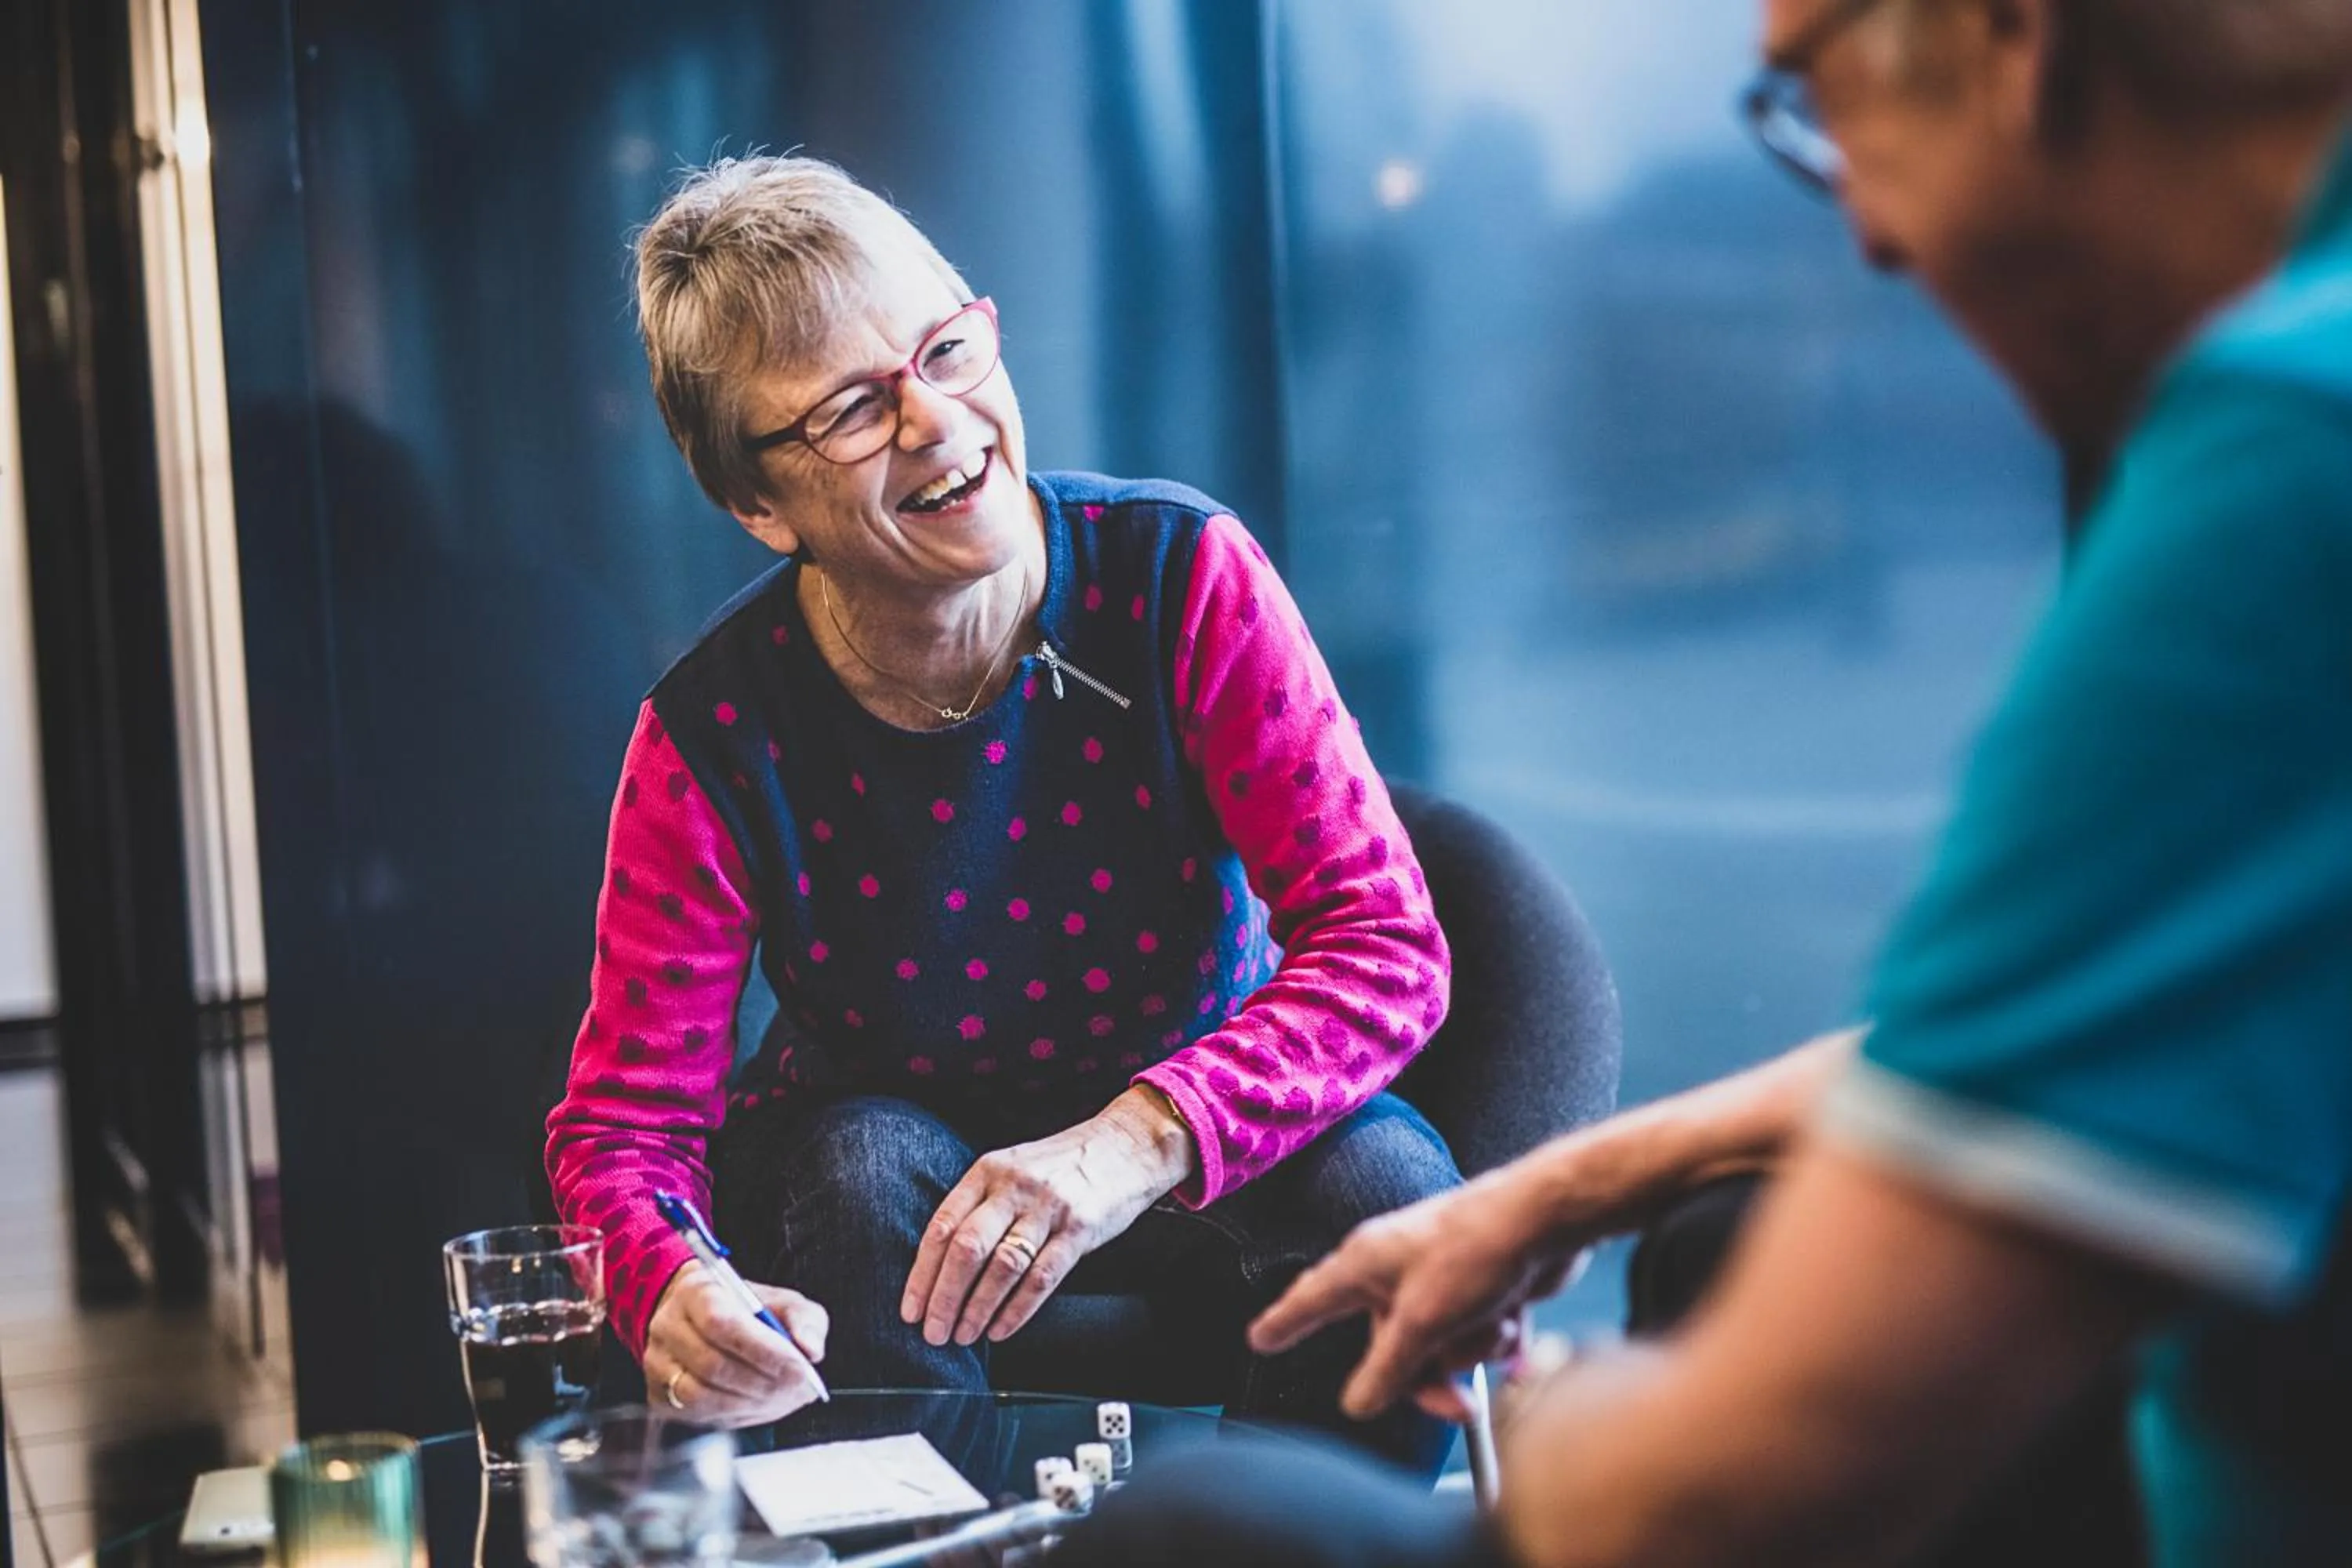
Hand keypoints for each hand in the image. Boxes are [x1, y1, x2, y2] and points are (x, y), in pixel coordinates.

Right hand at [642, 1261, 829, 1426]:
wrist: (701, 1318)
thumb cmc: (745, 1310)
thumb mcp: (782, 1301)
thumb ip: (804, 1320)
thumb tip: (811, 1350)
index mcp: (696, 1292)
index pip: (723, 1324)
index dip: (764, 1351)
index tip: (799, 1367)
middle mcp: (668, 1327)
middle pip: (712, 1365)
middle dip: (764, 1383)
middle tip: (798, 1389)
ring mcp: (658, 1364)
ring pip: (700, 1396)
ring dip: (749, 1404)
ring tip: (782, 1400)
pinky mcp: (659, 1396)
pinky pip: (695, 1416)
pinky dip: (734, 1417)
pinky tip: (758, 1408)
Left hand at [903, 1087, 1194, 1347]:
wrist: (1126, 1146)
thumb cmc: (1063, 1165)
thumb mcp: (1012, 1168)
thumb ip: (981, 1205)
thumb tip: (942, 1267)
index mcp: (988, 1170)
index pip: (943, 1226)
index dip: (922, 1274)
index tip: (910, 1309)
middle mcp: (1014, 1187)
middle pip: (967, 1249)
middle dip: (944, 1298)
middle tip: (933, 1331)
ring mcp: (1048, 1207)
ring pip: (1002, 1267)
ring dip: (978, 1308)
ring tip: (964, 1335)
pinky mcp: (1079, 1229)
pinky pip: (1041, 1277)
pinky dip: (1017, 1309)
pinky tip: (1001, 1329)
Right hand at [1250, 1166, 1575, 1421]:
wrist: (1547, 1218)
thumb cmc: (1476, 1248)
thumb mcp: (1423, 1322)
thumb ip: (1387, 1368)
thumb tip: (1360, 1402)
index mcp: (1365, 1263)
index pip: (1311, 1299)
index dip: (1285, 1322)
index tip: (1260, 1339)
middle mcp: (1394, 1267)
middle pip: (1389, 1346)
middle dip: (1429, 1377)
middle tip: (1459, 1407)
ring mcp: (1436, 1276)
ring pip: (1437, 1344)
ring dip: (1472, 1350)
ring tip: (1495, 1328)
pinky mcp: (1475, 1284)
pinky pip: (1471, 1331)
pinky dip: (1493, 1337)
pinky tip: (1513, 1327)